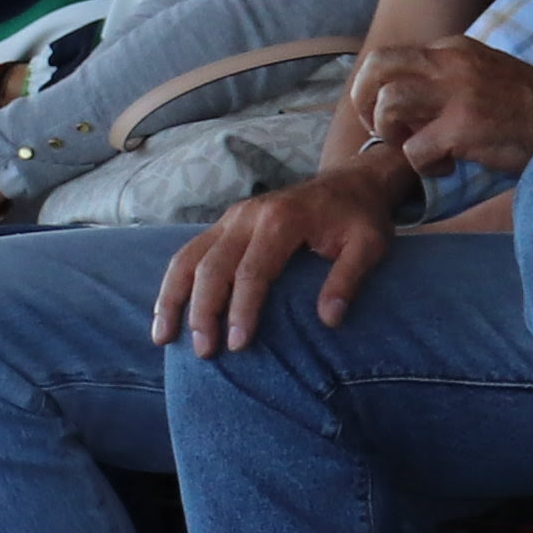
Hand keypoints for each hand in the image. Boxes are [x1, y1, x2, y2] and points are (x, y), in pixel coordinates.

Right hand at [155, 168, 407, 356]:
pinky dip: (173, 283)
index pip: (252, 271)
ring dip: (172, 297)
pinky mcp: (225, 224)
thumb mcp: (369, 245)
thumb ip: (348, 279)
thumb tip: (328, 320)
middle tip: (204, 351)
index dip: (242, 309)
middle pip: (212, 267)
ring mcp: (231, 218)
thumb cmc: (359, 217)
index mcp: (281, 220)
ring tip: (162, 336)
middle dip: (203, 311)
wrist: (349, 181)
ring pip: (188, 257)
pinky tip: (165, 312)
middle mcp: (247, 216)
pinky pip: (189, 252)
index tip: (237, 345)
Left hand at [345, 36, 532, 183]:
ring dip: (390, 133)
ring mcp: (457, 93)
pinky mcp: (464, 126)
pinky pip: (415, 148)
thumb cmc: (529, 107)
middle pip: (377, 66)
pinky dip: (421, 165)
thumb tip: (410, 103)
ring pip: (389, 103)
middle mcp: (450, 63)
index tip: (386, 113)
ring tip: (412, 149)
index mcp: (453, 49)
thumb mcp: (484, 73)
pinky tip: (443, 169)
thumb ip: (447, 78)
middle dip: (363, 100)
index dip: (377, 87)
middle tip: (377, 128)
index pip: (392, 56)